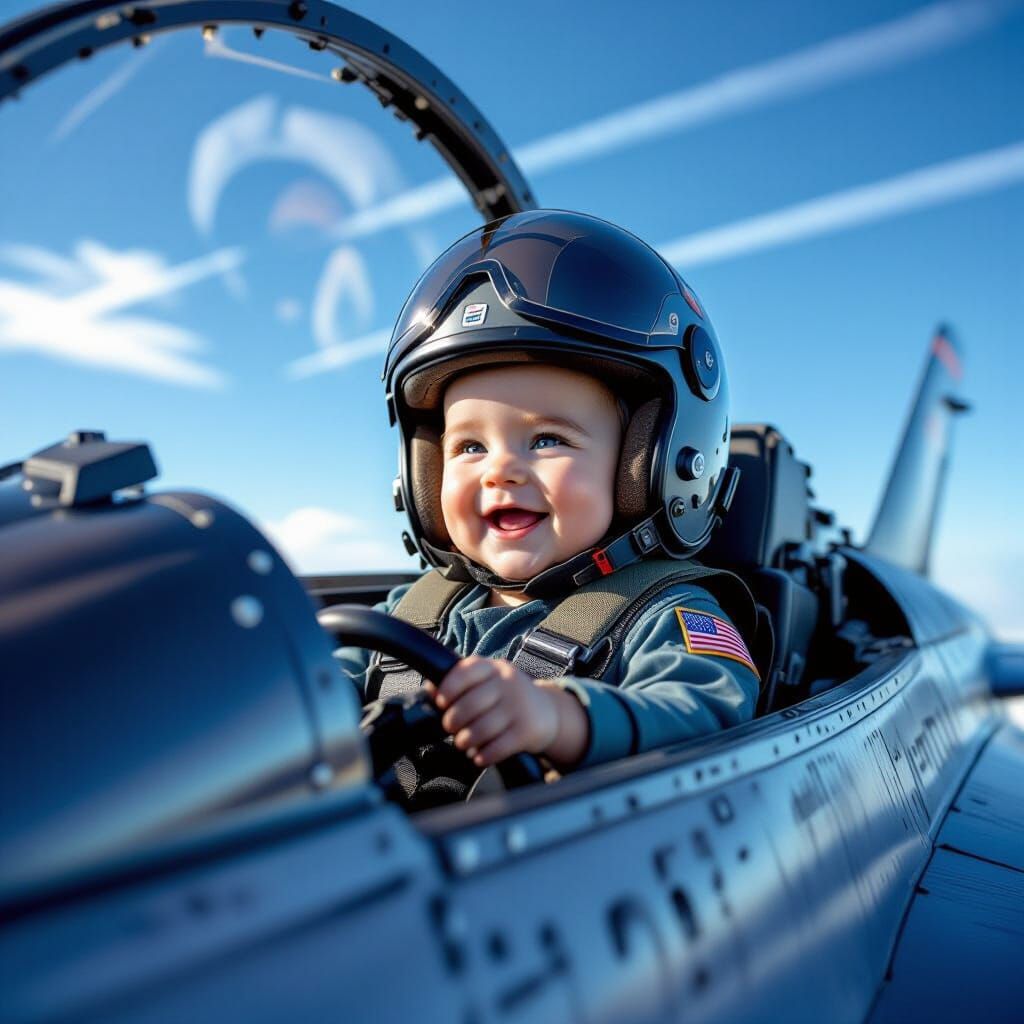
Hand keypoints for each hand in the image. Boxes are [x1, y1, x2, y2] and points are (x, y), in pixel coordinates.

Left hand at [426, 656, 586, 766]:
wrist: (548, 711)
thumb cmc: (508, 697)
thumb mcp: (489, 681)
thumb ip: (462, 682)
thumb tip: (429, 690)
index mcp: (493, 668)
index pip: (466, 671)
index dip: (448, 688)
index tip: (441, 702)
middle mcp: (508, 683)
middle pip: (471, 704)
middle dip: (453, 721)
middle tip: (451, 728)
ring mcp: (519, 706)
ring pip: (482, 729)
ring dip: (466, 741)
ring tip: (463, 743)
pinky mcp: (527, 731)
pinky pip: (497, 748)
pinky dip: (483, 755)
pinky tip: (480, 755)